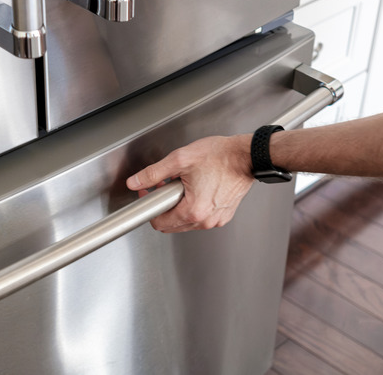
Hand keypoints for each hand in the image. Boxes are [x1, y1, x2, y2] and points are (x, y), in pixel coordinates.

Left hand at [126, 135, 253, 232]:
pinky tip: (198, 188)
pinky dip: (195, 206)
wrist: (247, 156)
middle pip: (172, 225)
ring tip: (185, 184)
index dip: (150, 206)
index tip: (150, 192)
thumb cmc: (220, 156)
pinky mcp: (224, 215)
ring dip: (180, 206)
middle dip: (165, 206)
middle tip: (166, 185)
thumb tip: (135, 182)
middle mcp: (206, 220)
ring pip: (187, 222)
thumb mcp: (180, 160)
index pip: (159, 223)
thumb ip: (153, 173)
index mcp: (193, 211)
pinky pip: (202, 217)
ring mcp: (217, 220)